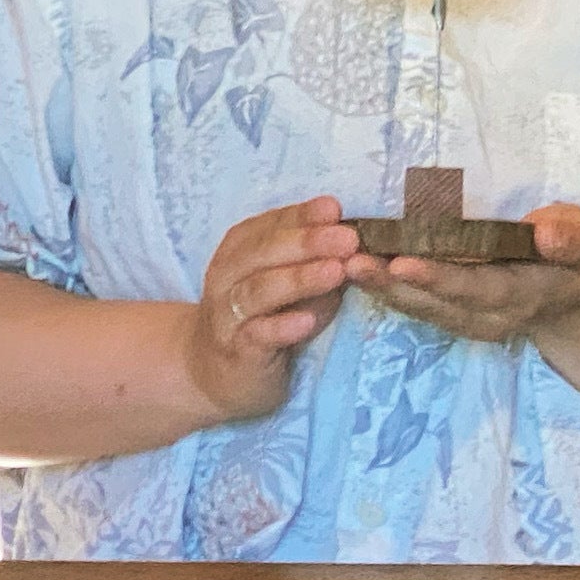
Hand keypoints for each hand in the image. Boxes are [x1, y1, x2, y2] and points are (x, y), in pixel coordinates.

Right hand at [184, 197, 361, 422]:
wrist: (220, 371)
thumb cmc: (267, 316)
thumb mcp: (294, 282)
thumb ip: (319, 260)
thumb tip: (359, 243)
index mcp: (241, 248)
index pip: (272, 225)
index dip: (303, 216)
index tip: (335, 208)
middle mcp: (228, 275)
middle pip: (264, 252)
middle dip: (308, 243)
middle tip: (347, 239)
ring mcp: (228, 313)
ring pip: (260, 291)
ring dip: (299, 280)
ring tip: (335, 272)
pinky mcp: (236, 350)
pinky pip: (257, 335)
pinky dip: (282, 327)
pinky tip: (308, 321)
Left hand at [349, 202, 579, 347]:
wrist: (571, 297)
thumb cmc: (576, 258)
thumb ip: (569, 239)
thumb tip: (546, 234)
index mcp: (520, 296)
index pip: (475, 288)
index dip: (438, 278)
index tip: (402, 263)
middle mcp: (488, 317)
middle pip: (435, 303)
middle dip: (392, 284)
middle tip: (352, 263)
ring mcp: (468, 322)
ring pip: (419, 308)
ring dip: (380, 289)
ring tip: (345, 265)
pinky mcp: (452, 317)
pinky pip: (415, 306)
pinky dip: (386, 289)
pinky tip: (357, 272)